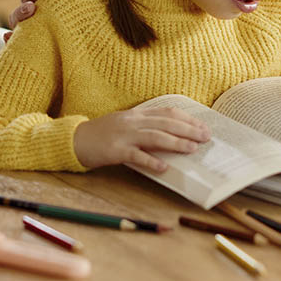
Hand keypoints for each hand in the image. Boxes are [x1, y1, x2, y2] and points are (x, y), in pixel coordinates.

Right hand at [4, 0, 87, 40]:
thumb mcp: (85, 0)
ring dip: (21, 10)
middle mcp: (32, 5)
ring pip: (16, 14)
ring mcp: (26, 23)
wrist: (77, 48)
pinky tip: (9, 36)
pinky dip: (9, 38)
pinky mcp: (24, 42)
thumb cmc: (80, 18)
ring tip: (31, 8)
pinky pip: (11, 40)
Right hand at [73, 107, 210, 172]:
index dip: (187, 119)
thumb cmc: (102, 135)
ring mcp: (123, 135)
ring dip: (175, 143)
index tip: (203, 125)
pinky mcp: (114, 151)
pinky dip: (151, 161)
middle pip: (165, 123)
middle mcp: (132, 122)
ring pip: (154, 136)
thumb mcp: (125, 125)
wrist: (75, 140)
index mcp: (136, 114)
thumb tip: (171, 135)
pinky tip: (164, 167)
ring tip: (192, 149)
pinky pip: (135, 156)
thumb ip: (146, 127)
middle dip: (188, 129)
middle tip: (206, 137)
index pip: (167, 112)